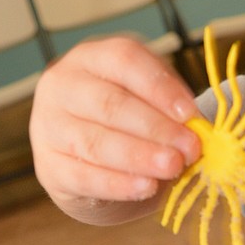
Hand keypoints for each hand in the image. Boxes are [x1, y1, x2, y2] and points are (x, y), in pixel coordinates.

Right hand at [29, 36, 200, 220]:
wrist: (94, 163)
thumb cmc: (131, 122)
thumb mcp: (151, 102)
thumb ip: (171, 109)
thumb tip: (196, 126)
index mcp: (93, 57)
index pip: (124, 60)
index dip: (159, 86)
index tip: (191, 113)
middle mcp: (63, 84)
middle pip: (110, 103)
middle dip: (155, 128)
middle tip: (190, 149)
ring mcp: (47, 124)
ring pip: (95, 141)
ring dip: (139, 156)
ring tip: (173, 168)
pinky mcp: (48, 166)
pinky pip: (84, 176)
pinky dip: (118, 184)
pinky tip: (146, 187)